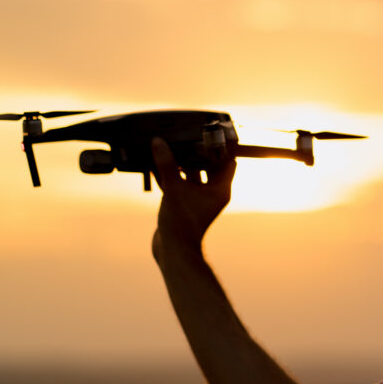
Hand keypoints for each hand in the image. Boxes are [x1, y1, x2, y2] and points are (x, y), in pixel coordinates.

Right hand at [150, 137, 235, 257]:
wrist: (172, 251)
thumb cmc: (182, 225)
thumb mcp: (174, 189)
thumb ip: (167, 165)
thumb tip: (159, 143)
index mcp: (220, 189)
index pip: (227, 161)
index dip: (221, 147)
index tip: (211, 132)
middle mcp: (212, 193)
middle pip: (207, 165)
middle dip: (196, 151)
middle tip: (185, 136)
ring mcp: (197, 199)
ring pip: (189, 174)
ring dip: (179, 162)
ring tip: (168, 145)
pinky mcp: (182, 203)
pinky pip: (177, 183)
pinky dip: (168, 174)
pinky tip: (155, 162)